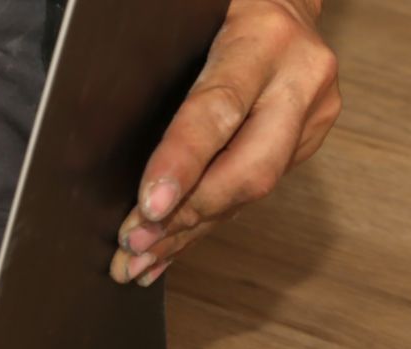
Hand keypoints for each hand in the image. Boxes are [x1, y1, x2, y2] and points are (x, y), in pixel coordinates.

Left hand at [110, 0, 340, 285]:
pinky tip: (168, 250)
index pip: (219, 109)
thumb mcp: (187, 15)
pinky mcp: (306, 141)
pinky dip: (204, 225)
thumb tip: (100, 120)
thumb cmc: (218, 8)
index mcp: (265, 39)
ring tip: (138, 260)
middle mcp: (299, 78)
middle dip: (186, 216)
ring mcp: (310, 114)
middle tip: (134, 245)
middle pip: (249, 169)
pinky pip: (250, 193)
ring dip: (189, 232)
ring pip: (251, 191)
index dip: (182, 163)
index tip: (148, 206)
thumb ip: (157, 58)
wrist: (285, 1)